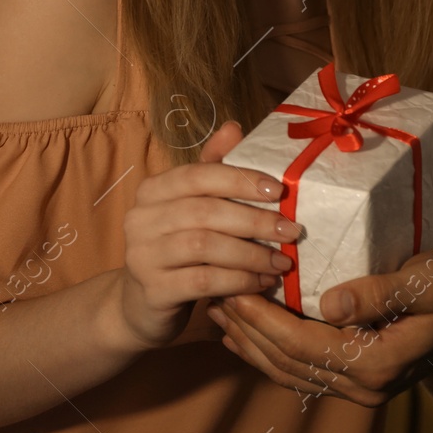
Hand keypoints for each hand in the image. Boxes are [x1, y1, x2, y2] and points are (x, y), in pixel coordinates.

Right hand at [117, 122, 301, 349]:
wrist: (143, 304)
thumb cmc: (178, 248)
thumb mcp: (193, 207)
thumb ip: (213, 170)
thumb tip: (234, 128)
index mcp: (153, 190)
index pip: (198, 175)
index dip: (240, 179)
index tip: (279, 190)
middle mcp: (140, 219)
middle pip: (205, 211)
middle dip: (255, 220)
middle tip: (291, 230)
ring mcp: (142, 256)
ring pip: (205, 247)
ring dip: (252, 253)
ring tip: (282, 261)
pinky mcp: (153, 292)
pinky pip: (204, 282)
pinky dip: (240, 280)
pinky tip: (262, 282)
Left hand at [207, 245, 432, 406]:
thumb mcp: (429, 279)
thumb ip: (383, 291)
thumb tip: (332, 302)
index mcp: (376, 362)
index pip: (301, 344)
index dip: (262, 319)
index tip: (234, 288)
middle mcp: (364, 386)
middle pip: (287, 363)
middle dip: (247, 329)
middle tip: (215, 293)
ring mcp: (360, 388)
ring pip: (289, 373)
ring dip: (251, 343)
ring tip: (220, 311)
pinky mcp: (357, 378)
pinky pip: (302, 371)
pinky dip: (270, 353)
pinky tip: (248, 332)